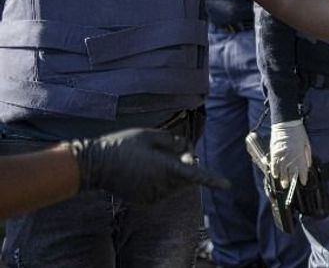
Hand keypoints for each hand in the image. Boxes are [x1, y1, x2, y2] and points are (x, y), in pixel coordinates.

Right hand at [69, 128, 229, 203]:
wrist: (94, 165)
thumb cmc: (123, 145)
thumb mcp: (151, 135)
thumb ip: (174, 142)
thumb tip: (186, 149)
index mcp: (164, 168)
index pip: (194, 174)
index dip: (211, 179)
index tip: (226, 185)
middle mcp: (160, 185)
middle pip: (187, 177)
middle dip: (186, 164)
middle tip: (174, 148)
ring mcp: (152, 195)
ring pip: (175, 185)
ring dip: (174, 173)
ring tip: (152, 159)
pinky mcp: (145, 201)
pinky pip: (163, 191)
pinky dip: (162, 181)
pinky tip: (145, 170)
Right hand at [270, 120, 311, 186]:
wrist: (286, 123)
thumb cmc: (298, 132)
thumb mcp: (307, 143)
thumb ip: (307, 156)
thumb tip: (308, 166)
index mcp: (300, 155)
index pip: (302, 170)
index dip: (302, 178)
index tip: (303, 182)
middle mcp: (291, 157)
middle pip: (291, 173)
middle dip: (291, 181)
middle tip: (290, 186)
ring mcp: (282, 155)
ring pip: (282, 171)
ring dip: (283, 178)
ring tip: (283, 184)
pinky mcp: (274, 152)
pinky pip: (274, 165)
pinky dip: (274, 171)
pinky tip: (275, 175)